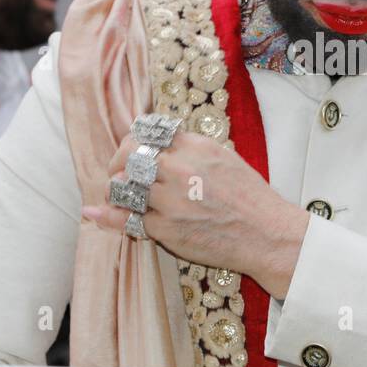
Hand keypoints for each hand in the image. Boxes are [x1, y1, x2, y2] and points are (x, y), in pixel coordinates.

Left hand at [82, 129, 309, 298]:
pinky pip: (127, 219)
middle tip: (117, 173)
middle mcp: (179, 169)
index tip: (132, 151)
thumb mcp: (223, 158)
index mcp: (195, 146)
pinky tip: (99, 213)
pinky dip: (111, 216)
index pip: (147, 132)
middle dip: (117, 163)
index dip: (133, 141)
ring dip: (114, 190)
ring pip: (122, 187)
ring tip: (117, 195)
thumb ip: (190, 149)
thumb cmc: (249, 197)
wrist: (266, 234)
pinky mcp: (166, 229)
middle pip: (129, 156)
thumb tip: (159, 144)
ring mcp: (170, 200)